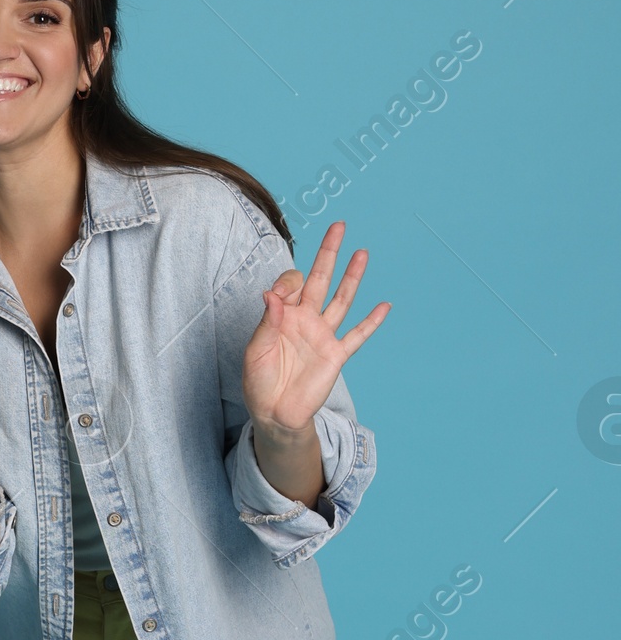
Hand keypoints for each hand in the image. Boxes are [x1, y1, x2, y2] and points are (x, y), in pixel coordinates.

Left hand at [241, 222, 389, 438]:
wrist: (274, 414)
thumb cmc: (259, 382)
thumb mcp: (255, 352)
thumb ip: (267, 323)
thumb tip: (272, 294)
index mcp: (282, 315)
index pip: (290, 284)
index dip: (286, 283)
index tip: (280, 295)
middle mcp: (305, 320)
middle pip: (319, 279)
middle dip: (328, 253)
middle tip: (338, 226)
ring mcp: (323, 335)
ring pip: (341, 300)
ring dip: (352, 277)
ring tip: (362, 253)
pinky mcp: (336, 355)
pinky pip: (357, 336)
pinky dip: (371, 322)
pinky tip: (384, 306)